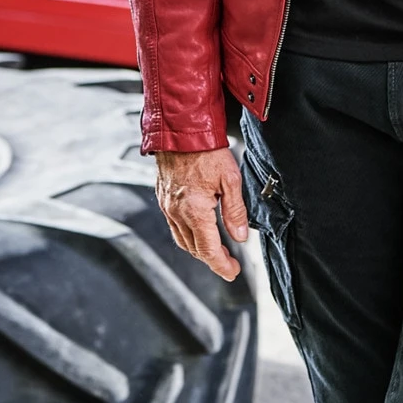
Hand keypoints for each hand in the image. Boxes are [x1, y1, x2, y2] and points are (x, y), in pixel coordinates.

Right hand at [155, 147, 247, 281]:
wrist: (180, 130)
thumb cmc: (206, 151)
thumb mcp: (231, 180)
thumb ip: (235, 212)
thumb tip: (240, 238)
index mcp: (194, 211)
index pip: (208, 251)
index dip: (222, 266)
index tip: (233, 272)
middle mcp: (177, 212)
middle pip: (194, 249)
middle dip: (213, 259)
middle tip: (230, 262)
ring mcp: (166, 206)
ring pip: (182, 239)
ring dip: (199, 248)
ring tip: (217, 249)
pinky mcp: (162, 198)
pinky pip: (174, 226)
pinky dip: (188, 235)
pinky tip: (199, 230)